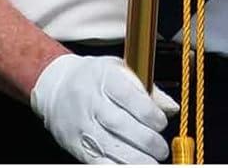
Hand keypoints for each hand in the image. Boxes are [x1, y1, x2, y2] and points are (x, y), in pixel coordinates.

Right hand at [30, 53, 177, 163]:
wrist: (55, 87)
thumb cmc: (93, 77)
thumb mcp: (119, 70)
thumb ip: (146, 88)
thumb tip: (172, 108)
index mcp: (103, 78)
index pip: (127, 95)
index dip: (148, 112)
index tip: (162, 122)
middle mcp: (90, 101)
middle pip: (119, 124)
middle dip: (145, 140)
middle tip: (161, 149)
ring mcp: (81, 124)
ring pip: (108, 145)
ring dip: (133, 159)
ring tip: (152, 164)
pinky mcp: (75, 144)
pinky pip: (95, 160)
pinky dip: (114, 167)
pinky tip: (129, 167)